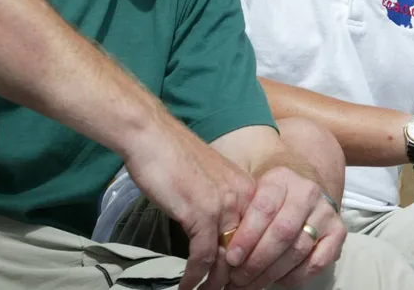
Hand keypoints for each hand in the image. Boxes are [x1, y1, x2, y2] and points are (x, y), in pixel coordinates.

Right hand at [121, 118, 254, 289]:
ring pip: (226, 258)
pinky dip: (194, 276)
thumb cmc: (175, 157)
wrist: (153, 138)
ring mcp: (224, 207)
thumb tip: (218, 232)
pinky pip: (202, 256)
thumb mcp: (210, 182)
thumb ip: (220, 204)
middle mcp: (243, 199)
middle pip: (247, 251)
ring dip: (214, 283)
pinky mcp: (201, 214)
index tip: (240, 280)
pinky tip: (186, 286)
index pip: (259, 237)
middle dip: (235, 278)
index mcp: (249, 190)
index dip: (250, 264)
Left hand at [223, 166, 345, 288]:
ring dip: (272, 273)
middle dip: (257, 260)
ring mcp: (326, 212)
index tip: (230, 258)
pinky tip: (277, 279)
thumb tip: (216, 249)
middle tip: (237, 278)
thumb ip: (238, 215)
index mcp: (281, 179)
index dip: (247, 236)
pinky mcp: (338, 232)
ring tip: (250, 284)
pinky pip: (317, 262)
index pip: (264, 207)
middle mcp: (307, 192)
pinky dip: (295, 276)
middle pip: (283, 231)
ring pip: (298, 249)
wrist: (302, 193)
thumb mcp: (251, 195)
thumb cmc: (268, 201)